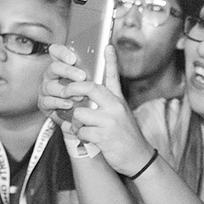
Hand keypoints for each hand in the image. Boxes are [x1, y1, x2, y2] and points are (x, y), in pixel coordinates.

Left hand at [41, 44, 154, 174]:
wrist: (138, 157)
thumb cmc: (126, 136)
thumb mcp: (121, 114)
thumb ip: (108, 103)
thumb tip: (90, 96)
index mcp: (118, 100)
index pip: (114, 77)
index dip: (111, 61)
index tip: (107, 46)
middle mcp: (115, 107)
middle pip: (91, 88)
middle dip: (73, 88)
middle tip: (66, 91)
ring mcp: (110, 121)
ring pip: (80, 113)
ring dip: (75, 122)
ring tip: (79, 126)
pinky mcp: (104, 136)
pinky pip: (81, 131)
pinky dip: (78, 135)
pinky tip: (85, 137)